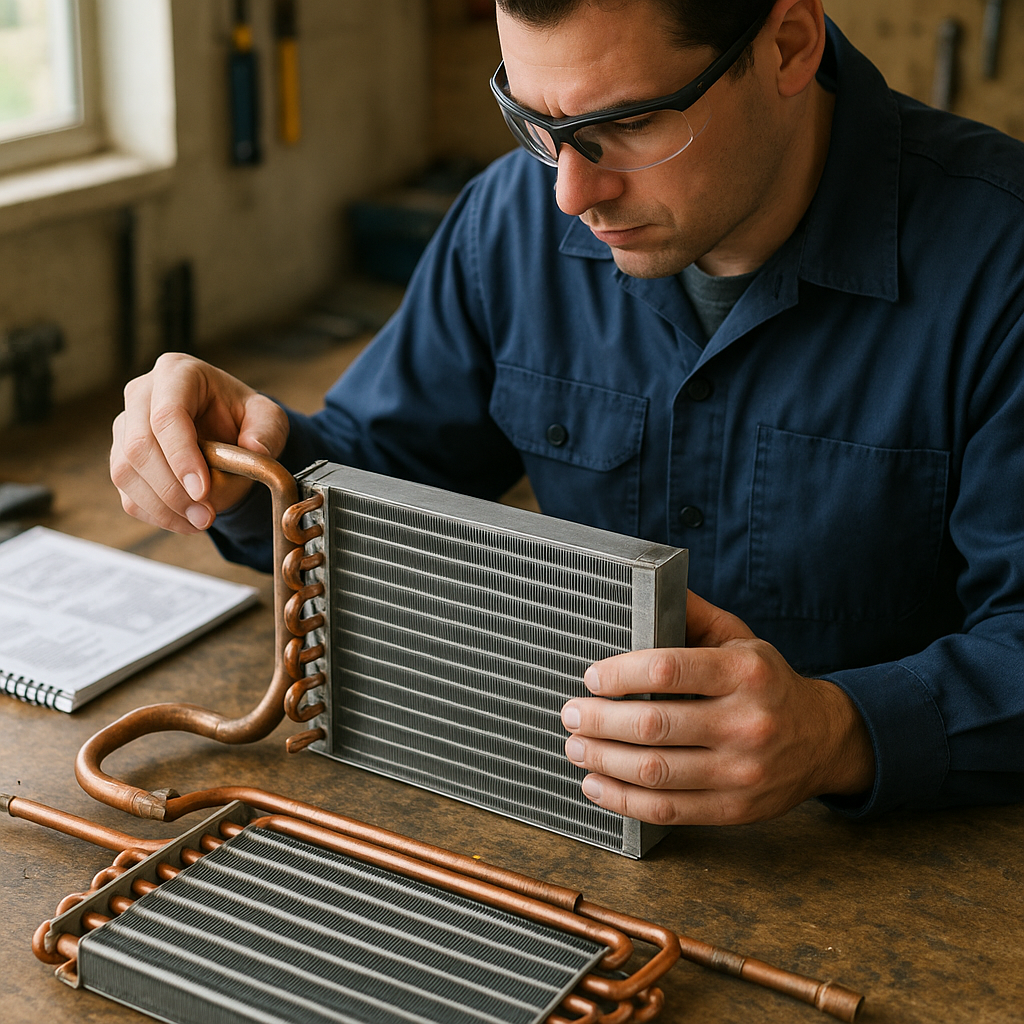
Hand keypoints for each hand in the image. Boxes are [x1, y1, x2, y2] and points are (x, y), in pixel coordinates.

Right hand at [110, 352, 289, 533]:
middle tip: (206, 515)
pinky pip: (128, 494)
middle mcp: (141, 395)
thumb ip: (267, 431)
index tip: (202, 490)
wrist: (227, 431)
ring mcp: (126, 427)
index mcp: (177, 373)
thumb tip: (255, 451)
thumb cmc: (243, 417)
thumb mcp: (268, 417)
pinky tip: (187, 521)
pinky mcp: (122, 459)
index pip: (166, 415)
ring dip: (163, 507)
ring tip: (202, 520)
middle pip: (138, 446)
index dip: (181, 456)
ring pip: (125, 473)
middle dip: (172, 490)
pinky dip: (157, 515)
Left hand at [560, 591, 874, 825]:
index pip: (669, 670)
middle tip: (571, 713)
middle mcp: (747, 722)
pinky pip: (668, 810)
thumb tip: (645, 582)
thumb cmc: (766, 682)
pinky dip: (623, 800)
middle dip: (600, 720)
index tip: (591, 676)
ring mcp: (743, 772)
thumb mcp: (740, 637)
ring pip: (655, 772)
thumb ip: (692, 613)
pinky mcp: (735, 809)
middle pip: (654, 726)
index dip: (621, 674)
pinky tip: (596, 784)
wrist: (824, 740)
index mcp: (746, 672)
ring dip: (603, 760)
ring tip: (576, 746)